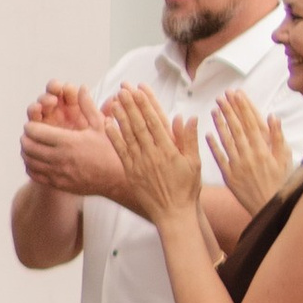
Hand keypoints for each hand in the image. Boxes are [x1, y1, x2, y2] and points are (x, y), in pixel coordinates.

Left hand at [19, 81, 130, 203]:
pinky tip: (36, 160)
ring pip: (29, 161)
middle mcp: (61, 158)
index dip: (31, 125)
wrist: (117, 179)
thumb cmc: (109, 150)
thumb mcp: (100, 125)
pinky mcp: (59, 184)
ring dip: (27, 151)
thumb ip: (87, 106)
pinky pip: (35, 175)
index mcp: (68, 141)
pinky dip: (31, 166)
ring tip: (31, 145)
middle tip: (29, 133)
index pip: (35, 131)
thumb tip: (81, 87)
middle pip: (28, 146)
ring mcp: (58, 173)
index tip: (34, 123)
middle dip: (26, 137)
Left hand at [99, 83, 203, 230]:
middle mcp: (153, 154)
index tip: (139, 89)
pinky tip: (108, 124)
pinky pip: (121, 151)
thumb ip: (189, 139)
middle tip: (123, 88)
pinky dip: (114, 137)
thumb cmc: (187, 189)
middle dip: (131, 104)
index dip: (146, 104)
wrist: (174, 214)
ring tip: (115, 100)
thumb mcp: (194, 163)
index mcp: (170, 150)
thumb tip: (188, 117)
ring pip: (129, 135)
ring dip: (121, 116)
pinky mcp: (132, 172)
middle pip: (140, 124)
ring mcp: (141, 163)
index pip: (156, 121)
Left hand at [209, 89, 294, 214]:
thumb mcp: (285, 159)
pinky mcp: (229, 176)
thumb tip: (273, 116)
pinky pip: (220, 158)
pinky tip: (208, 134)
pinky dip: (214, 146)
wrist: (270, 207)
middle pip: (237, 128)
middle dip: (229, 110)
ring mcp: (238, 165)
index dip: (243, 107)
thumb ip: (278, 137)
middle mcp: (249, 155)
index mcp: (263, 150)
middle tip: (222, 96)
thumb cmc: (281, 182)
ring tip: (214, 109)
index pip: (251, 123)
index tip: (236, 94)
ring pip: (227, 140)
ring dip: (220, 124)